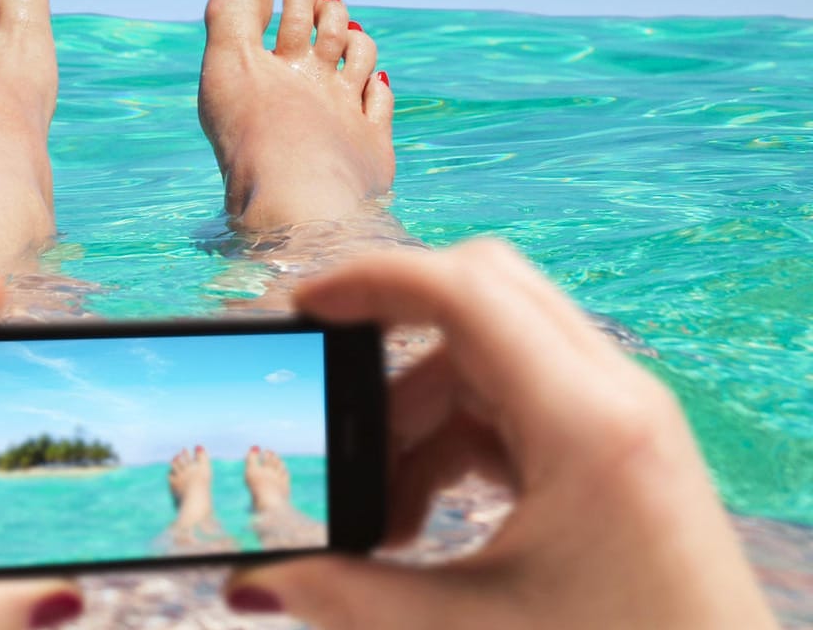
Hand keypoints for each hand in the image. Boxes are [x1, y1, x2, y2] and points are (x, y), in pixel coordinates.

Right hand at [226, 238, 775, 628]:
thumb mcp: (471, 629)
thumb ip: (348, 596)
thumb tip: (253, 580)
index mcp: (588, 423)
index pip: (465, 287)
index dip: (371, 280)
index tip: (300, 308)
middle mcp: (615, 399)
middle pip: (478, 303)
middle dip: (388, 349)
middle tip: (327, 401)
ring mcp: (621, 419)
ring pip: (489, 357)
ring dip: (417, 416)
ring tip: (380, 519)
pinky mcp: (616, 450)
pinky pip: (515, 403)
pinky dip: (455, 442)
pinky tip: (421, 521)